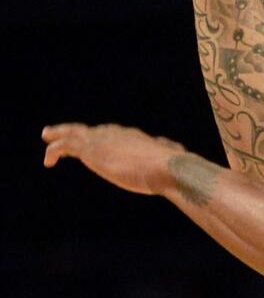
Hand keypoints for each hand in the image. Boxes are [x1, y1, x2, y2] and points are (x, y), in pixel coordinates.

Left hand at [42, 123, 184, 195]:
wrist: (165, 167)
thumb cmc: (172, 166)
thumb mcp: (172, 157)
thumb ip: (170, 153)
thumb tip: (181, 153)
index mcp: (135, 138)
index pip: (115, 134)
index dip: (104, 137)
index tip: (96, 142)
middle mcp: (117, 134)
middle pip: (93, 130)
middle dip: (79, 131)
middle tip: (66, 132)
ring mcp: (103, 140)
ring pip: (74, 133)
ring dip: (60, 134)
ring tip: (48, 136)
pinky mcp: (91, 150)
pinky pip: (66, 146)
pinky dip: (55, 150)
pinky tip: (48, 160)